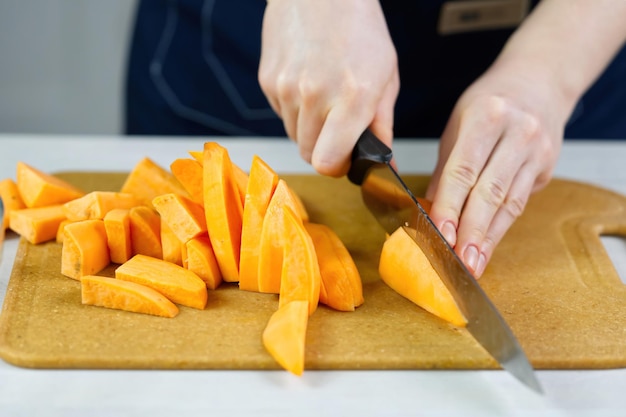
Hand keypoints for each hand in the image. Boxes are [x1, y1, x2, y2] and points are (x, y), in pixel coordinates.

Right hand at [258, 0, 398, 176]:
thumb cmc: (360, 28)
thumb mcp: (386, 75)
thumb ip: (382, 124)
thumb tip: (384, 161)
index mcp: (352, 97)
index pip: (327, 163)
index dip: (337, 167)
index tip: (345, 159)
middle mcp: (315, 95)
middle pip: (308, 154)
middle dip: (324, 149)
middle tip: (337, 127)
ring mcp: (286, 87)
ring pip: (293, 135)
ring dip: (308, 128)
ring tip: (323, 98)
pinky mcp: (268, 80)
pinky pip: (280, 114)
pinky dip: (294, 109)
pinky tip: (307, 83)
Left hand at [425, 63, 570, 277]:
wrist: (539, 82)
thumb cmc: (489, 102)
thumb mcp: (458, 124)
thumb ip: (447, 167)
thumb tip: (429, 209)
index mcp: (486, 117)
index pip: (463, 169)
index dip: (450, 206)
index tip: (440, 235)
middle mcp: (516, 132)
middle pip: (490, 191)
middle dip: (471, 231)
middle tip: (458, 261)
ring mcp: (536, 150)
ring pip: (508, 202)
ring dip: (487, 238)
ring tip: (473, 264)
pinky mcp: (546, 165)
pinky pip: (520, 202)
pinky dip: (500, 226)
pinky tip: (487, 246)